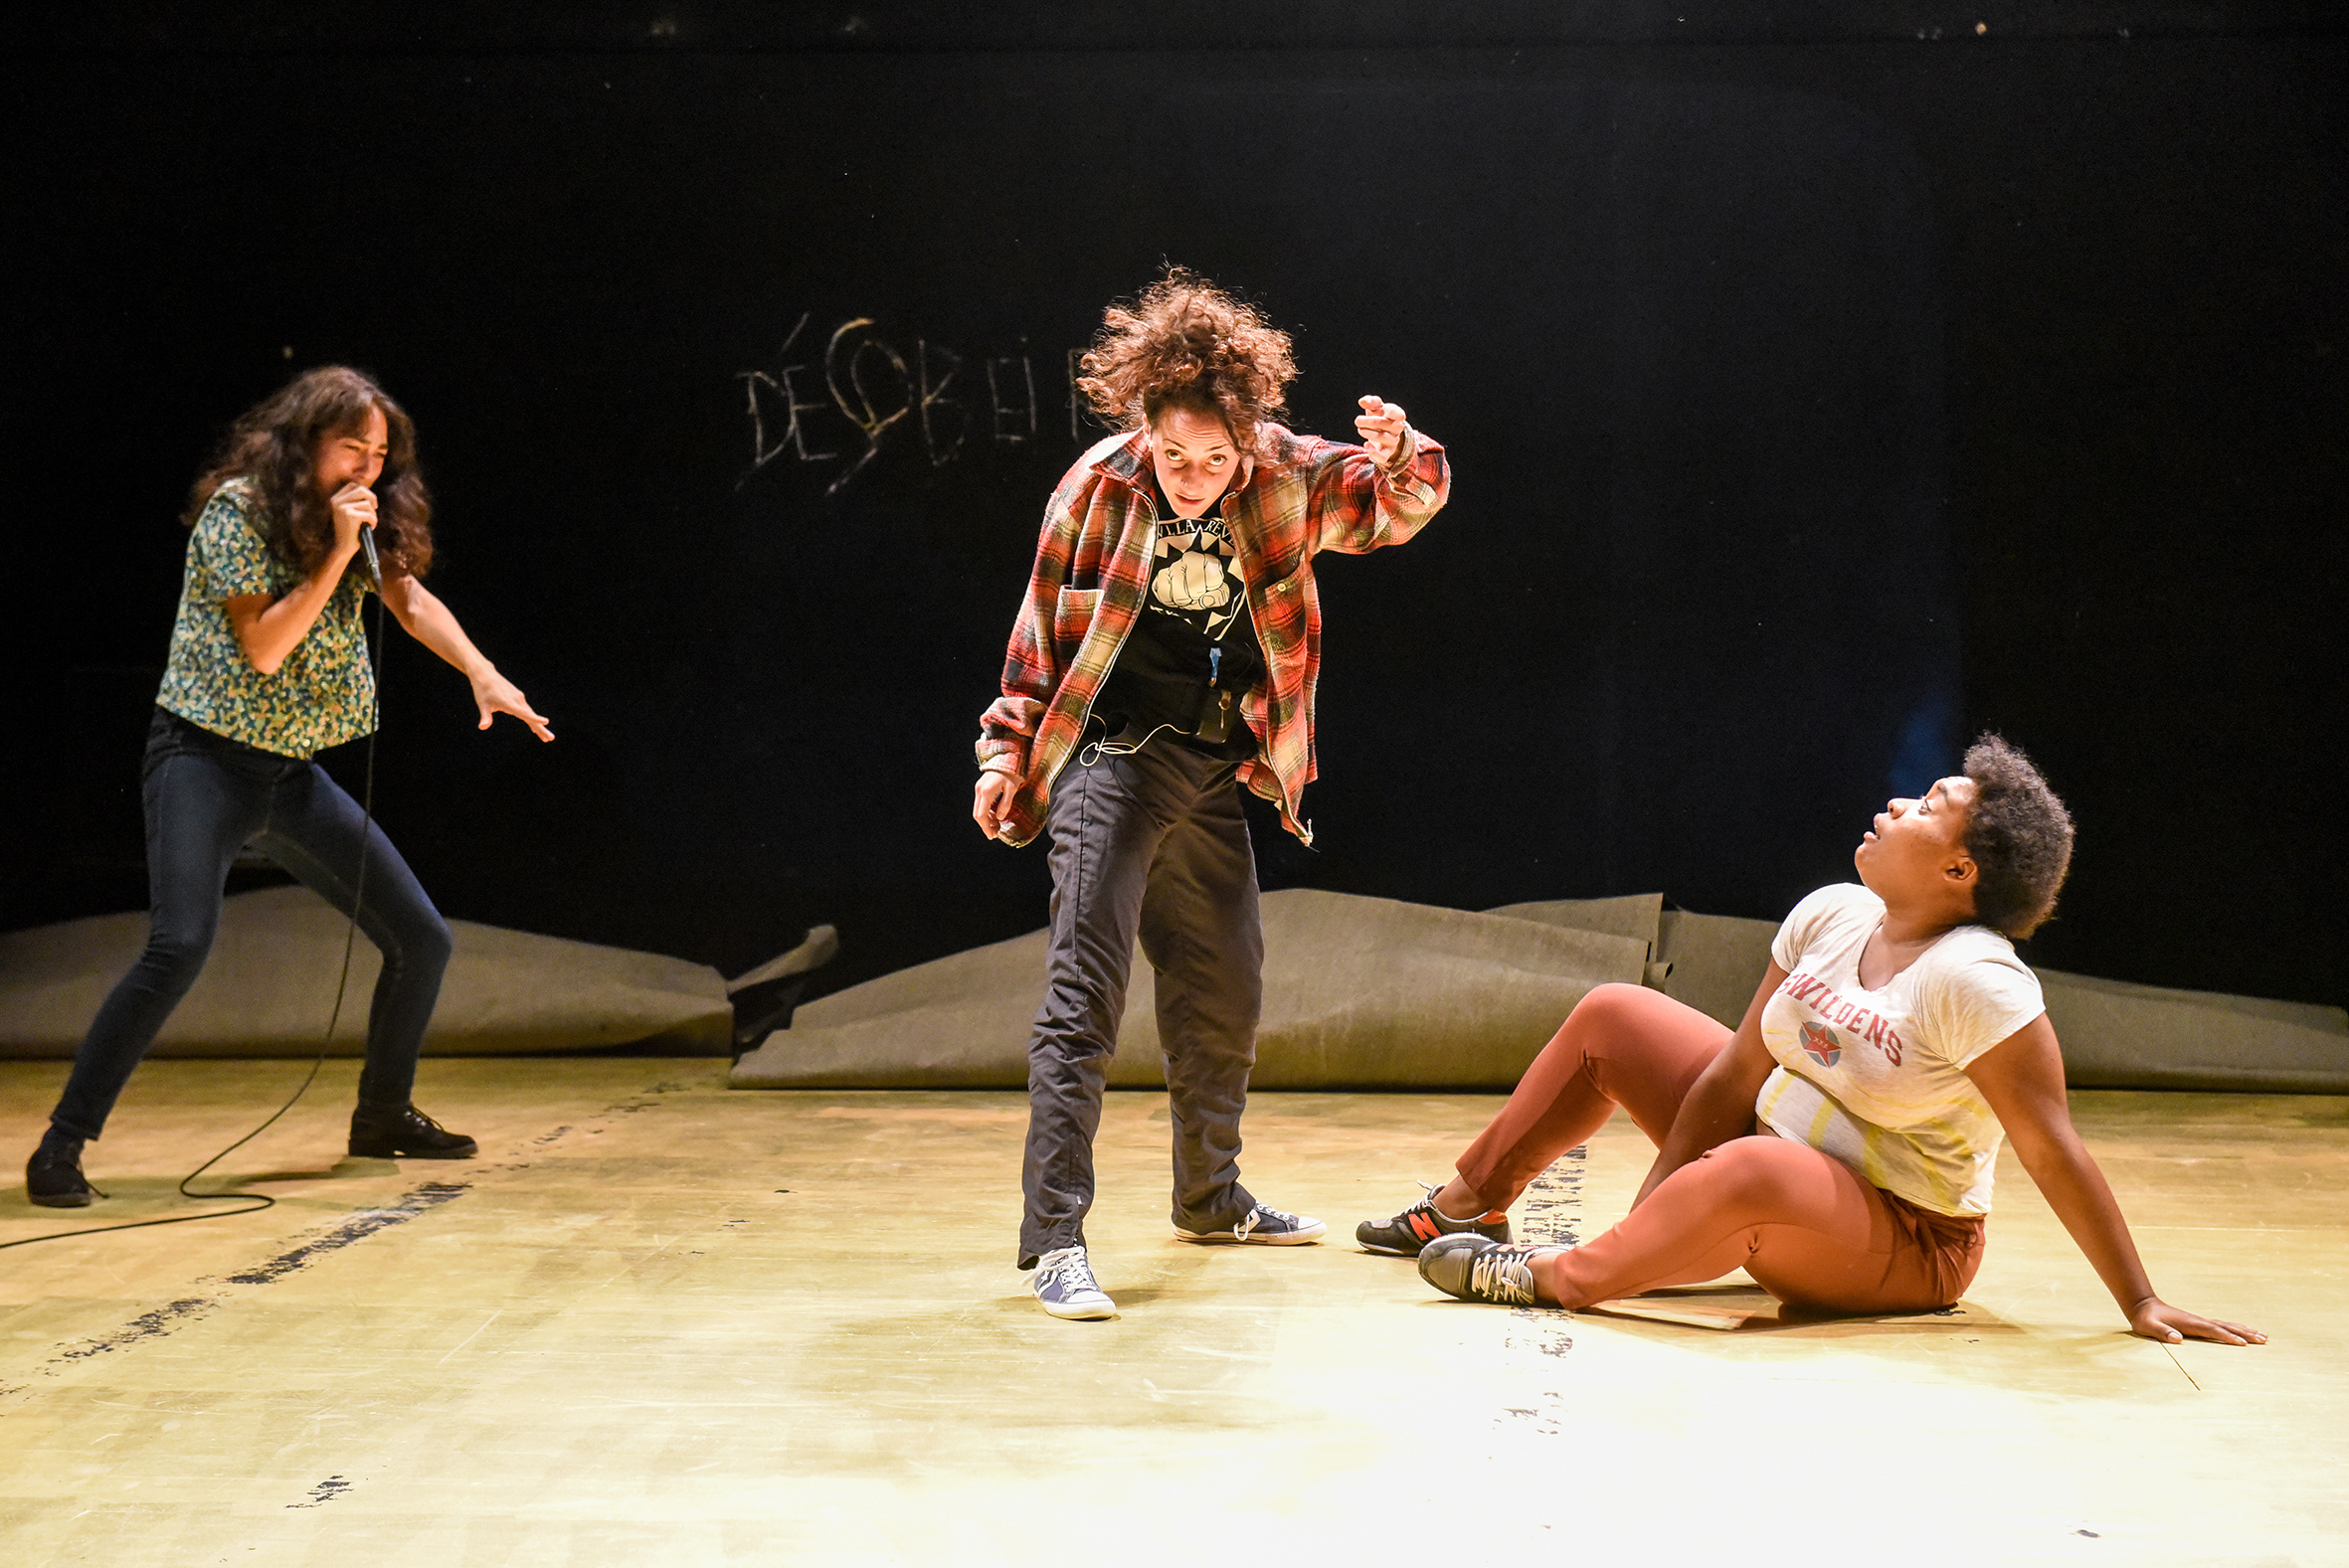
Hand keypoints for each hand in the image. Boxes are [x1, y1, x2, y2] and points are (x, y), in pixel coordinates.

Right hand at [329, 482, 376, 561]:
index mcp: (335, 499)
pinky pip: (369, 514)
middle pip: (361, 490)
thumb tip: (370, 492)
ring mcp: (343, 507)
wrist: (343, 547)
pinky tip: (369, 527)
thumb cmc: (350, 530)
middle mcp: (337, 501)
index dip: (365, 491)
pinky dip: (373, 521)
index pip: (353, 485)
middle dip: (372, 498)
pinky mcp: (350, 516)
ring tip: (369, 523)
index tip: (370, 501)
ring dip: (373, 514)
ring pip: (367, 504)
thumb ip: (356, 501)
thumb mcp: (350, 512)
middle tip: (375, 508)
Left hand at [470, 669, 553, 740]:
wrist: (485, 674)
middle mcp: (516, 699)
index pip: (523, 712)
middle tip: (550, 738)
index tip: (546, 722)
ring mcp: (519, 698)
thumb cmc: (482, 690)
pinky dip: (532, 719)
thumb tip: (482, 727)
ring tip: (546, 738)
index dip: (534, 718)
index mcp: (508, 702)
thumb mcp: (483, 705)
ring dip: (538, 726)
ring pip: (530, 714)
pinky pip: (527, 710)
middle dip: (541, 728)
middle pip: (531, 716)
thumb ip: (485, 717)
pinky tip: (534, 727)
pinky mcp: (518, 697)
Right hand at [973, 772, 1015, 838]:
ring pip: (978, 809)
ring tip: (997, 826)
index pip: (982, 814)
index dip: (986, 827)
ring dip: (986, 819)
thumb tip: (999, 818)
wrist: (1007, 758)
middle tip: (995, 833)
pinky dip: (987, 812)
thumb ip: (1005, 804)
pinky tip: (995, 817)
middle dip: (985, 825)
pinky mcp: (981, 787)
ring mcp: (979, 788)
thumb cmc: (1012, 772)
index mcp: (986, 791)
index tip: (993, 835)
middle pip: (978, 814)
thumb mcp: (1012, 789)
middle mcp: (979, 790)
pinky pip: (981, 804)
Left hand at [1355, 395, 1412, 467]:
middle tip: (1357, 421)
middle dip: (1368, 421)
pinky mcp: (1387, 453)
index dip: (1395, 413)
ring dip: (1368, 433)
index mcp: (1395, 414)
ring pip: (1382, 437)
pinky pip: (1383, 456)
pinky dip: (1373, 453)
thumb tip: (1362, 401)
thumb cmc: (1379, 416)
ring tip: (1360, 430)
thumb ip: (1371, 402)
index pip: (1397, 413)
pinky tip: (1366, 445)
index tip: (1390, 414)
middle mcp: (1396, 428)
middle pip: (1384, 423)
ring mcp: (1393, 441)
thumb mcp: (1376, 407)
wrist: (1384, 433)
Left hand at [2128, 1297, 2265, 1345]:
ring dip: (2245, 1330)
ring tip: (2263, 1336)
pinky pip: (2222, 1326)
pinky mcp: (2198, 1323)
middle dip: (2245, 1334)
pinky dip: (2235, 1329)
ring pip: (2227, 1325)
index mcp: (2190, 1323)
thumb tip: (2177, 1339)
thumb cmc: (2145, 1319)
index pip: (2213, 1331)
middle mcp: (2198, 1320)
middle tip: (2264, 1339)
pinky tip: (2242, 1332)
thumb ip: (2162, 1332)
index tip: (2243, 1343)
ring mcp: (2200, 1321)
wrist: (2143, 1305)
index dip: (2228, 1337)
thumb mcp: (2149, 1327)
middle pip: (2226, 1327)